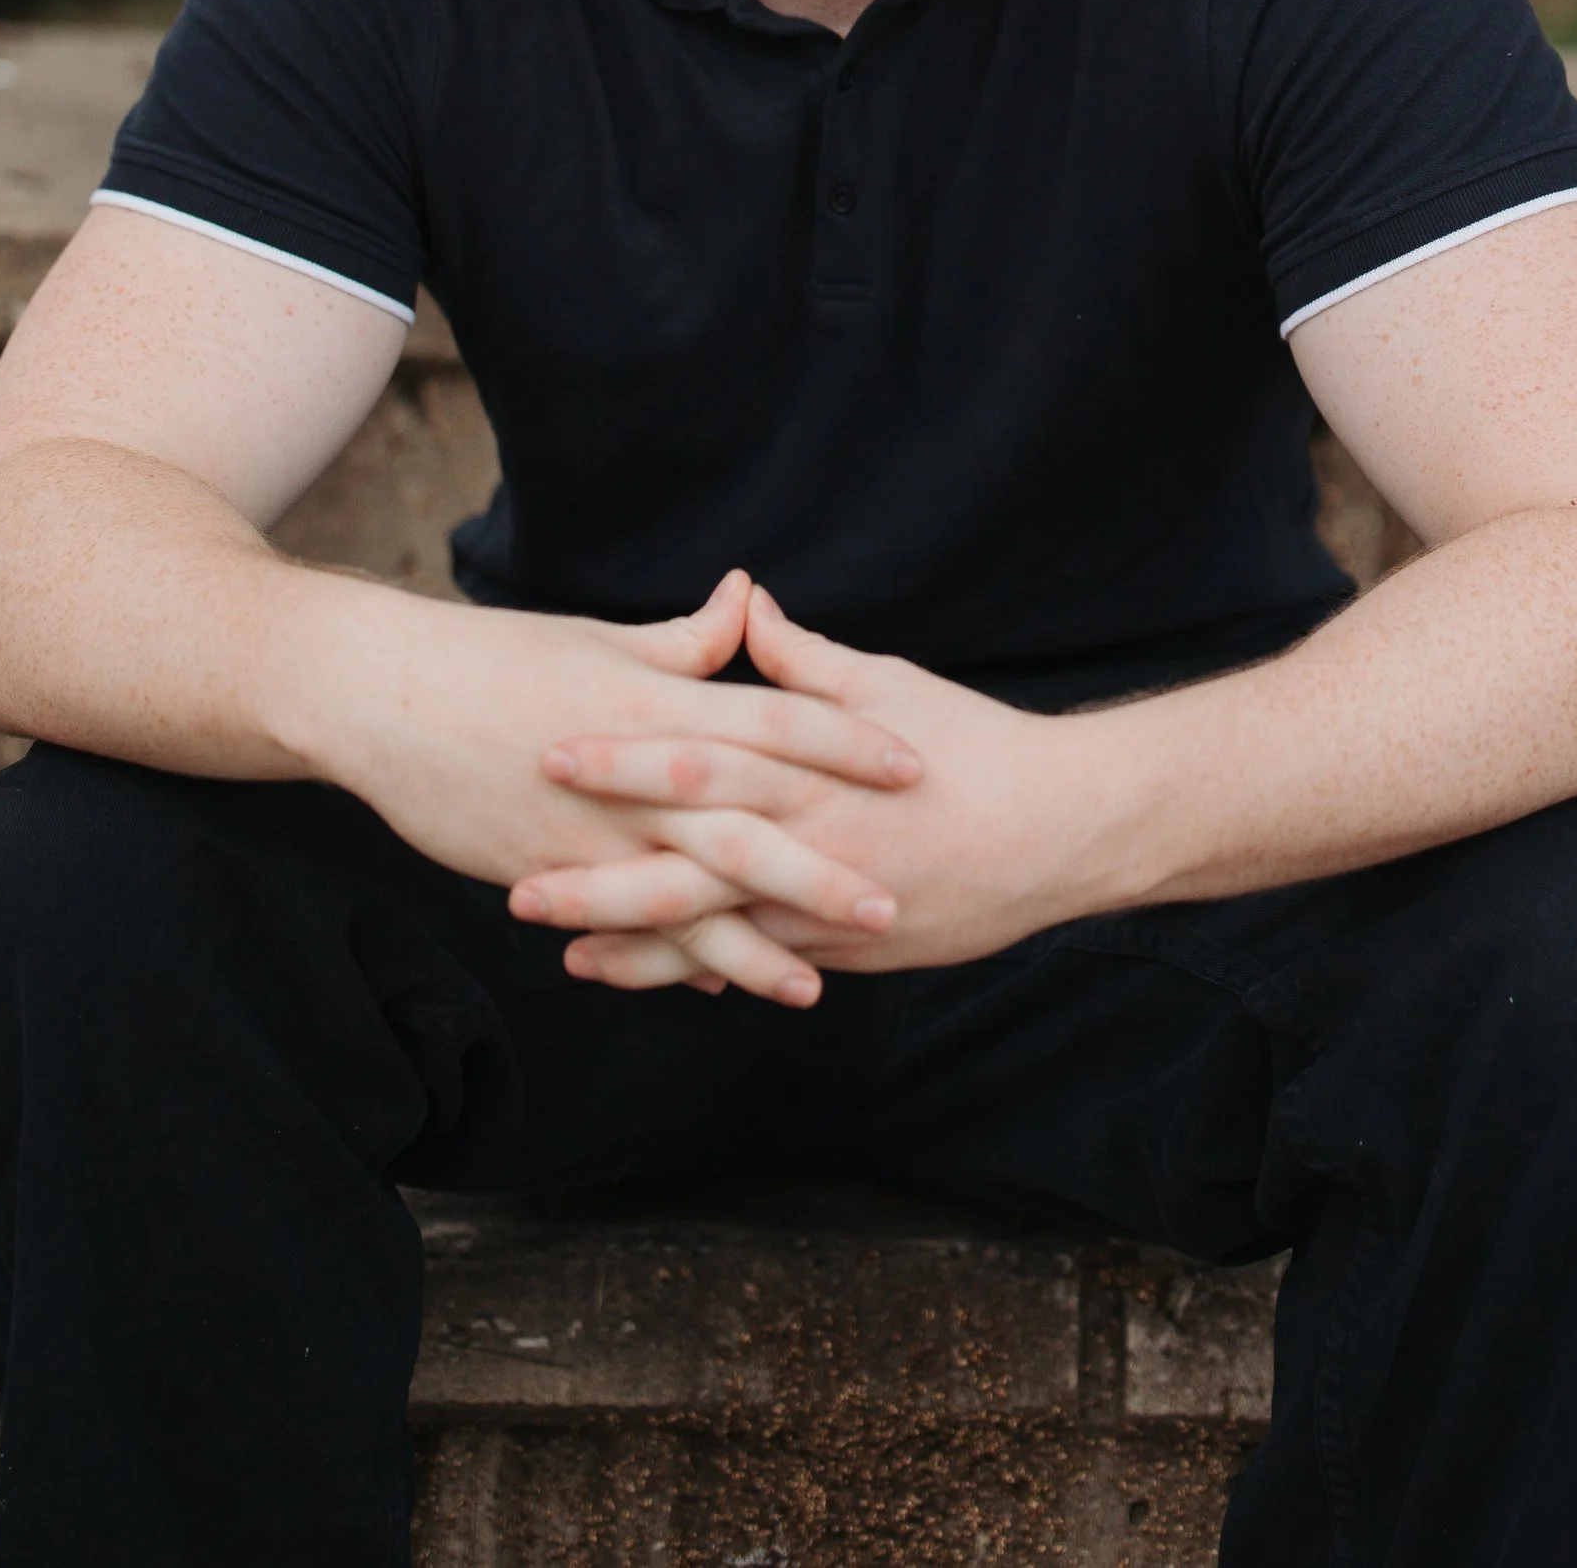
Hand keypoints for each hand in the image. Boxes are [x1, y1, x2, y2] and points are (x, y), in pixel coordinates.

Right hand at [289, 565, 924, 999]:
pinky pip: (625, 926)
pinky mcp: (549, 872)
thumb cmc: (499, 659)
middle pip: (748, 825)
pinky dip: (672, 956)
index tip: (913, 763)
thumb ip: (685, 642)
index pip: (775, 719)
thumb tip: (750, 601)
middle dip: (822, 870)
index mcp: (658, 701)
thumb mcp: (601, 641)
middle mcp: (635, 774)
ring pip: (689, 898)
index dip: (846, 742)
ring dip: (755, 942)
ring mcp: (592, 832)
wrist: (386, 700)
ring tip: (818, 984)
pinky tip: (718, 983)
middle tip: (894, 903)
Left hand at [513, 582, 1125, 993]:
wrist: (1060, 832)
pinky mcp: (841, 944)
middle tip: (516, 879)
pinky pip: (755, 962)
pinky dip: (696, 970)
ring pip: (712, 931)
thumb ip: (804, 658)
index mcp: (810, 766)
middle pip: (685, 861)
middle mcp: (808, 841)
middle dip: (599, 873)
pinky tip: (642, 975)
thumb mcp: (888, 686)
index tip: (551, 748)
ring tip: (559, 945)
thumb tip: (744, 600)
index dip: (622, 757)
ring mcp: (824, 905)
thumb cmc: (975, 744)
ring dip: (631, 940)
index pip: (699, 758)